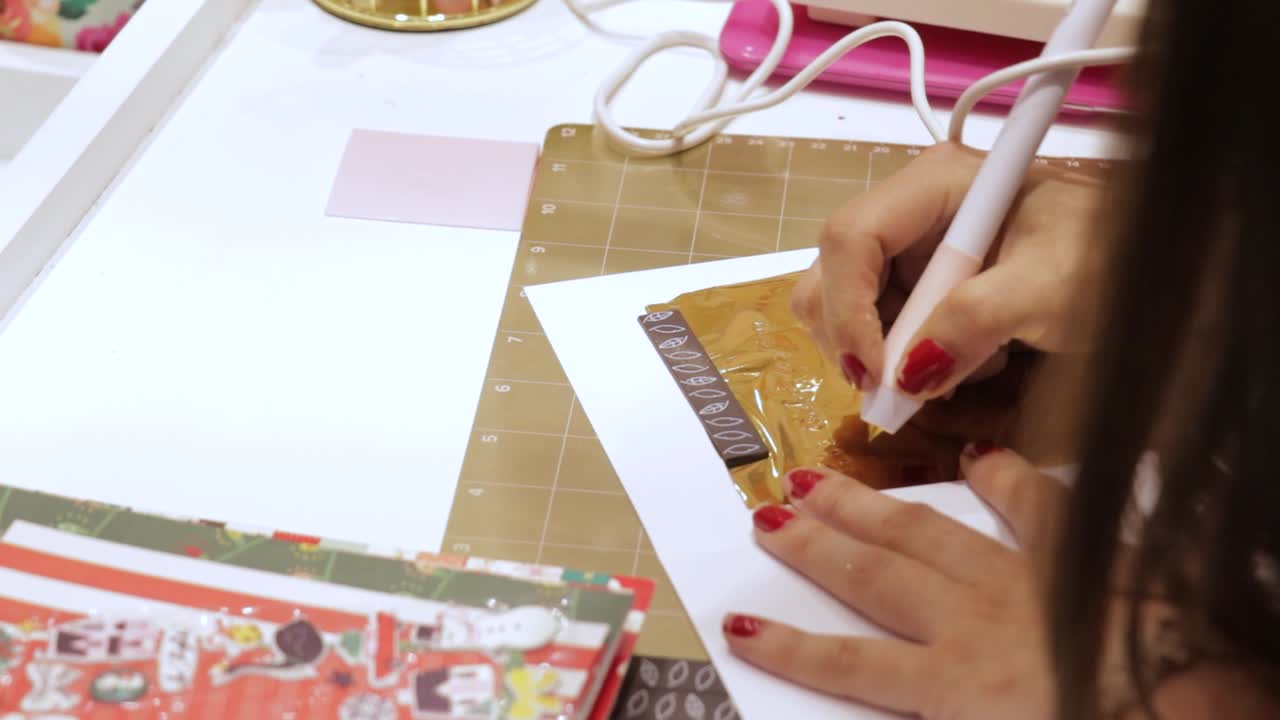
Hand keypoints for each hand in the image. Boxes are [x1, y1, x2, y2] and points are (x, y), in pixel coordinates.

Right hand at [722, 447, 1065, 718]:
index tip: (740, 624)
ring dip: (868, 508)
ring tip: (821, 479)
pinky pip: (1035, 511)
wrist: (1200, 710)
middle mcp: (974, 624)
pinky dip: (1006, 479)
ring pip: (926, 535)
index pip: (850, 666)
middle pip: (873, 579)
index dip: (790, 647)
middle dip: (813, 547)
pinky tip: (980, 452)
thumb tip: (901, 706)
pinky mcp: (1081, 560)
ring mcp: (1024, 583)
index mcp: (956, 686)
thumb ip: (944, 717)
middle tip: (766, 512)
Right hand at [791, 142, 1104, 400]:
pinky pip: (878, 327)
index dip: (847, 308)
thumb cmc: (1111, 262)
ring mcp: (912, 250)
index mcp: (936, 183)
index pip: (850, 237)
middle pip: (833, 272)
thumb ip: (974, 323)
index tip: (875, 373)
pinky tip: (953, 365)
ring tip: (940, 376)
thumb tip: (906, 374)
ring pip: (845, 306)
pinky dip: (901, 360)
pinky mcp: (919, 284)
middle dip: (853, 337)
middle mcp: (910, 210)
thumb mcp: (1051, 290)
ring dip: (879, 354)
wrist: (1147, 269)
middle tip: (894, 392)